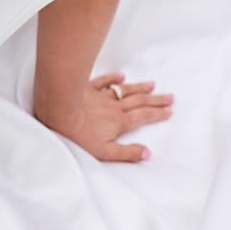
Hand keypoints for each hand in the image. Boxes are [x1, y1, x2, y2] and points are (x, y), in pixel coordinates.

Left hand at [44, 71, 174, 163]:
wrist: (60, 112)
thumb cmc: (80, 135)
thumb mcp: (105, 152)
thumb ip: (127, 153)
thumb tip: (147, 153)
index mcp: (120, 123)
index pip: (144, 117)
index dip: (158, 114)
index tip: (169, 111)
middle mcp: (115, 107)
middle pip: (140, 102)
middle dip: (156, 100)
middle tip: (170, 97)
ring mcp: (102, 96)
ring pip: (125, 91)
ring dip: (140, 88)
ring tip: (152, 85)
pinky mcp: (88, 88)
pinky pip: (104, 81)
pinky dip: (113, 79)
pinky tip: (120, 76)